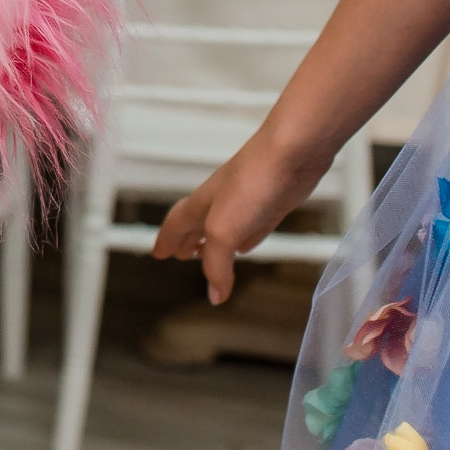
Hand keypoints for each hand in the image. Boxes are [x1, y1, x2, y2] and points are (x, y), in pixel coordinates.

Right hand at [151, 129, 331, 304]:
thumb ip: (217, 265)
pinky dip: (246, 239)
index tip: (158, 254)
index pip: (176, 224)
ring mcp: (247, 202)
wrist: (290, 153)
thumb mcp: (224, 230)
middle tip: (180, 255)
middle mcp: (220, 201)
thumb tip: (215, 296)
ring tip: (208, 252)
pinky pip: (253, 228)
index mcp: (201, 204)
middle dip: (186, 240)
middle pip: (196, 224)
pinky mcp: (272, 204)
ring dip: (214, 241)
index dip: (166, 240)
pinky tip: (248, 244)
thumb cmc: (251, 182)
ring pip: (224, 227)